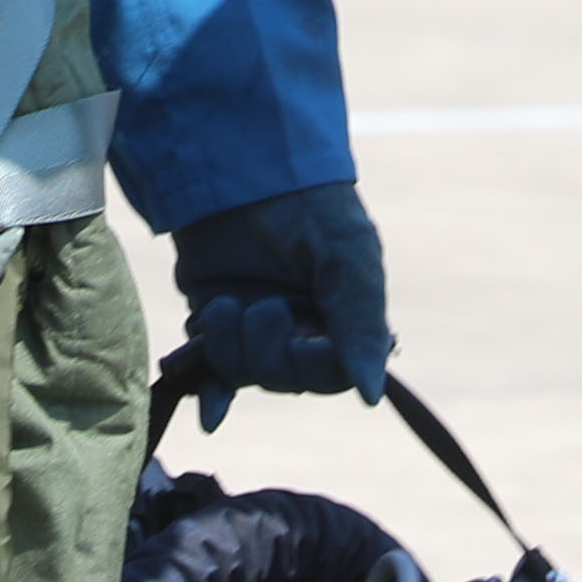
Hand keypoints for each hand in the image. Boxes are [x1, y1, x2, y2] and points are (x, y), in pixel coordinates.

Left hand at [164, 180, 395, 416]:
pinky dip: (212, 395)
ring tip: (224, 307)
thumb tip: (371, 394)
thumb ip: (361, 322)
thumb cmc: (304, 204)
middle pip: (286, 378)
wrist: (234, 165)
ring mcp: (256, 328)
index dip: (311, 362)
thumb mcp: (344, 253)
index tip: (298, 328)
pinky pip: (215, 376)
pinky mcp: (216, 323)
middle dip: (267, 349)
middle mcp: (302, 328)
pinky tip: (210, 416)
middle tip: (259, 306)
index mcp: (342, 315)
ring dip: (232, 348)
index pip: (333, 372)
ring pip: (247, 374)